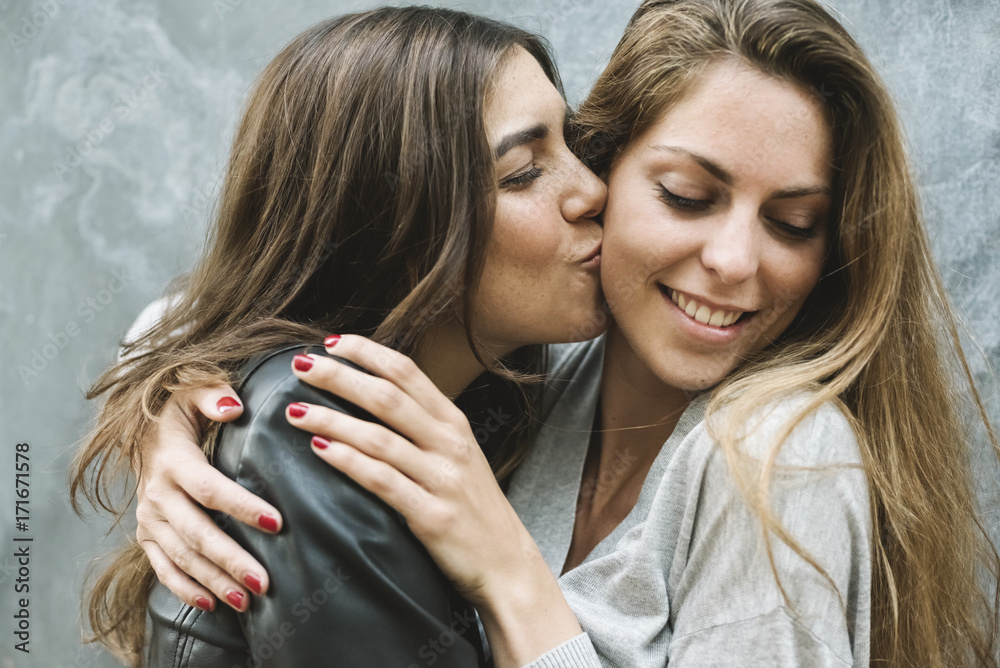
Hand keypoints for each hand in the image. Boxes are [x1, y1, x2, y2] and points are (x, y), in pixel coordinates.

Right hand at [136, 384, 282, 611]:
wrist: (141, 431)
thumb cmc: (179, 410)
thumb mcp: (192, 391)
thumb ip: (214, 396)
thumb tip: (233, 408)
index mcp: (173, 460)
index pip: (210, 488)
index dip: (242, 507)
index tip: (276, 523)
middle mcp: (157, 493)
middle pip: (197, 533)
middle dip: (231, 559)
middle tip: (264, 581)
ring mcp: (150, 517)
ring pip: (183, 556)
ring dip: (214, 581)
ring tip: (247, 600)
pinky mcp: (147, 534)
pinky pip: (164, 567)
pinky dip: (185, 588)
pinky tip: (213, 604)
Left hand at [285, 335, 582, 665]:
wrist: (507, 562)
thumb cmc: (472, 506)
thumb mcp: (457, 454)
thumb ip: (423, 425)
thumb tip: (375, 393)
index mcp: (453, 421)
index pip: (406, 372)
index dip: (367, 353)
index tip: (331, 343)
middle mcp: (450, 443)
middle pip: (387, 396)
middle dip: (339, 376)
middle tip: (300, 365)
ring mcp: (442, 478)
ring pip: (378, 437)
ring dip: (331, 419)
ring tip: (294, 411)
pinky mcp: (432, 515)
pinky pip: (382, 481)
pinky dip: (348, 462)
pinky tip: (319, 449)